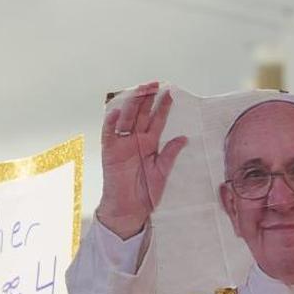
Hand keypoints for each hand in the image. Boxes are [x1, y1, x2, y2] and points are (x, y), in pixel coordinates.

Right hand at [96, 82, 188, 239]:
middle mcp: (135, 141)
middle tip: (155, 83)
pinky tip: (118, 110)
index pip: (157, 120)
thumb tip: (184, 138)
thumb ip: (170, 154)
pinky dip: (112, 122)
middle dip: (147, 98)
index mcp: (149, 144)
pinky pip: (109, 134)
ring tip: (140, 90)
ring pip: (126, 119)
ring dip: (132, 104)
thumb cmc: (144, 194)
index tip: (170, 93)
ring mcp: (122, 145)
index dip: (163, 107)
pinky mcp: (110, 152)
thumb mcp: (162, 173)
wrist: (129, 210)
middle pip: (141, 114)